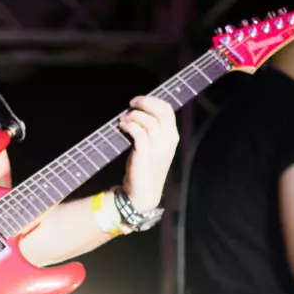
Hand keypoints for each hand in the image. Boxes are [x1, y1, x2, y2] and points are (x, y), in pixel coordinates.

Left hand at [119, 96, 179, 211]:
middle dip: (144, 103)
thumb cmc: (145, 167)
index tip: (137, 101)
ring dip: (133, 116)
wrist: (143, 193)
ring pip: (148, 121)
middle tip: (130, 104)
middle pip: (160, 112)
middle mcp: (168, 141)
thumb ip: (152, 130)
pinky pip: (138, 133)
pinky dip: (129, 126)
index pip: (167, 110)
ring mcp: (157, 148)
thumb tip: (137, 111)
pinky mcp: (144, 155)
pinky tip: (122, 127)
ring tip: (123, 120)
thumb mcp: (154, 147)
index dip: (152, 101)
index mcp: (172, 137)